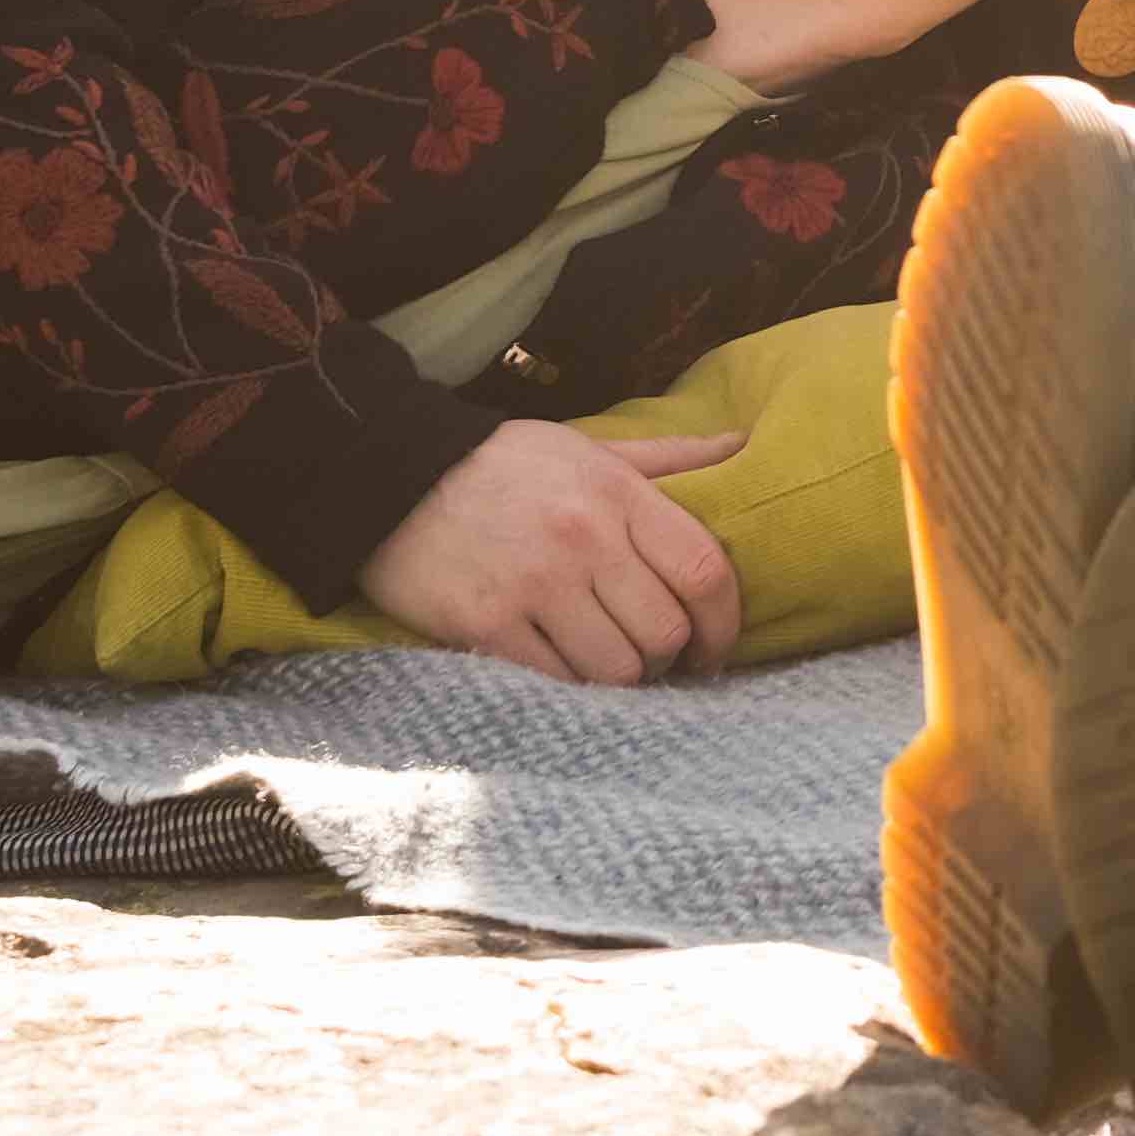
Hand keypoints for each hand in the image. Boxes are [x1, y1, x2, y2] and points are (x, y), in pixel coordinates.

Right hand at [360, 420, 750, 683]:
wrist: (390, 473)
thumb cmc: (503, 465)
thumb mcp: (588, 447)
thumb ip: (668, 457)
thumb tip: (744, 447)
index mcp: (617, 493)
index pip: (704, 569)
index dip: (724, 623)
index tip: (715, 646)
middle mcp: (583, 539)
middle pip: (665, 632)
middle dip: (667, 657)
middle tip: (651, 658)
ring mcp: (533, 584)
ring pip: (616, 670)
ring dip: (619, 680)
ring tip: (605, 664)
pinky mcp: (485, 625)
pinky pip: (555, 683)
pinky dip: (567, 688)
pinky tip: (561, 671)